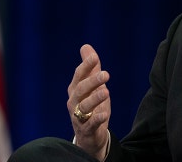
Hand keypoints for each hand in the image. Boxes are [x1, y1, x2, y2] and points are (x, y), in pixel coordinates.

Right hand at [67, 44, 111, 159]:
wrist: (89, 135)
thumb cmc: (91, 106)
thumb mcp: (92, 86)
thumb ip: (90, 68)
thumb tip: (86, 46)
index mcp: (75, 89)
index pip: (79, 75)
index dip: (86, 66)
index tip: (95, 57)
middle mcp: (74, 102)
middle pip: (81, 89)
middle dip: (92, 81)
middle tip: (106, 74)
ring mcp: (79, 116)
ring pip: (84, 107)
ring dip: (95, 99)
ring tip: (106, 91)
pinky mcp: (87, 129)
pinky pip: (90, 124)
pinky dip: (97, 119)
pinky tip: (104, 114)